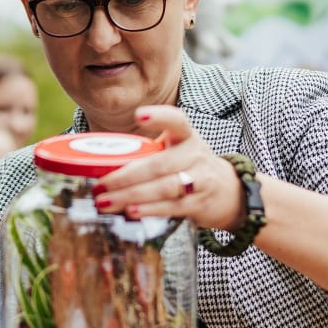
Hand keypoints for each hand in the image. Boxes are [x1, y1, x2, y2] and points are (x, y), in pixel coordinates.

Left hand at [91, 106, 242, 229]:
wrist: (227, 191)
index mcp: (186, 136)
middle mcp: (196, 154)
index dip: (158, 117)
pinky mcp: (199, 202)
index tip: (138, 116)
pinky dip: (149, 209)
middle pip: (159, 164)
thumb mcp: (176, 150)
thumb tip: (100, 163)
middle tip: (100, 185)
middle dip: (125, 177)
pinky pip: (171, 206)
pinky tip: (130, 211)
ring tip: (106, 202)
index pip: (176, 121)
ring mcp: (200, 179)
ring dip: (131, 196)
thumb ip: (148, 152)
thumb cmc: (189, 167)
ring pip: (163, 187)